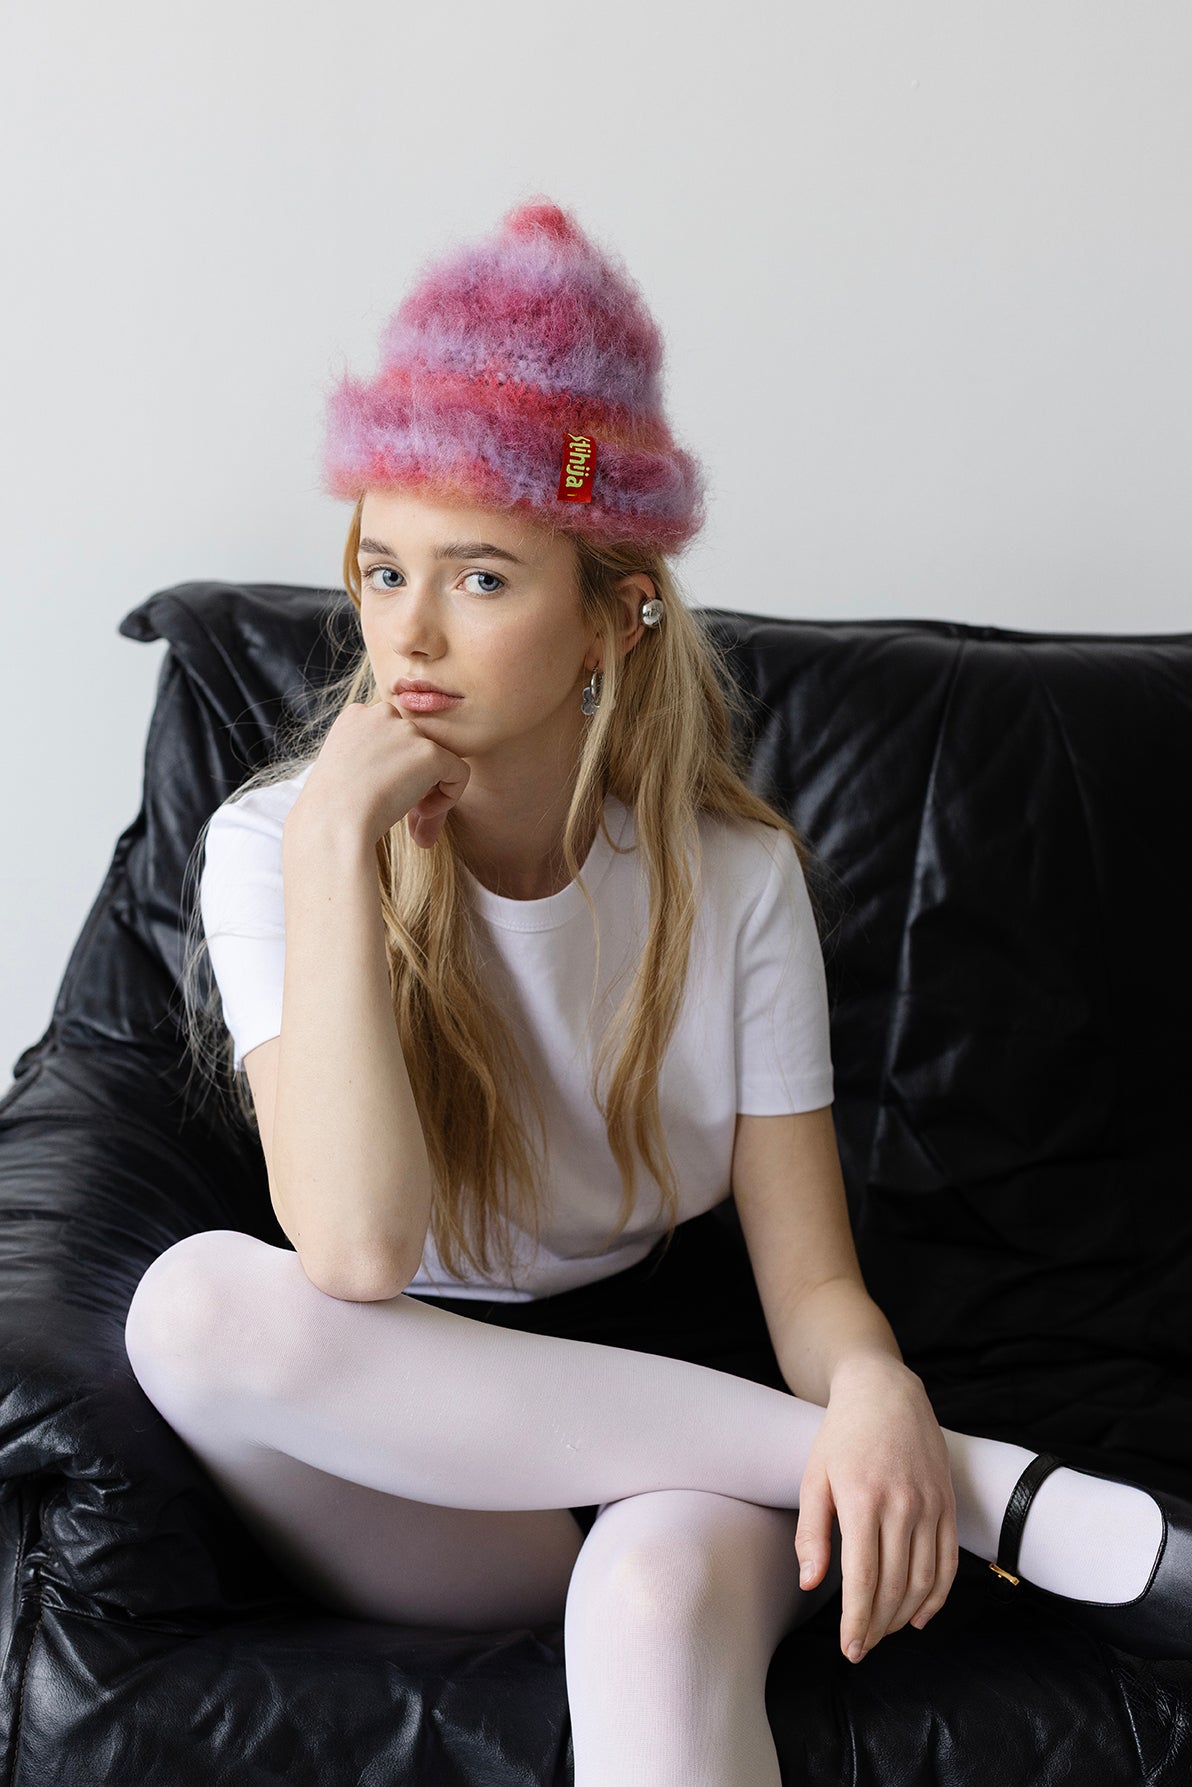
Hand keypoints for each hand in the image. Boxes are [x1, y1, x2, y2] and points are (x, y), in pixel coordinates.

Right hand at [292, 695, 470, 850]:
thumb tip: (407, 775)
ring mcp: (407, 731)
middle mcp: (383, 713)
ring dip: (430, 788)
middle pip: (417, 744)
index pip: (394, 735)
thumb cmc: (331, 808)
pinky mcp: (430, 752)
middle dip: (415, 777)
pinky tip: (421, 813)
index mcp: (357, 714)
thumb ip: (376, 757)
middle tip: (401, 807)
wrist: (333, 822)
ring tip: (411, 813)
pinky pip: (459, 773)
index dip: (396, 766)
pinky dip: (449, 797)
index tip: (382, 792)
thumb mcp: (346, 769)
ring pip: (438, 759)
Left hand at [793, 1357, 958, 1663]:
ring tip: (883, 1632)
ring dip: (904, 1616)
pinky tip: (919, 1616)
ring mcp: (931, 1504)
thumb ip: (811, 1533)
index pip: (864, 1578)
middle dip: (878, 1625)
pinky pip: (949, 1562)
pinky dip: (937, 1597)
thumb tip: (811, 1583)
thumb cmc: (842, 1436)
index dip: (857, 1620)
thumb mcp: (815, 1477)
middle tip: (862, 1647)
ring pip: (924, 1580)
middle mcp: (903, 1504)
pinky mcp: (948, 1504)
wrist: (886, 1392)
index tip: (850, 1648)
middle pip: (895, 1586)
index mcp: (863, 1498)